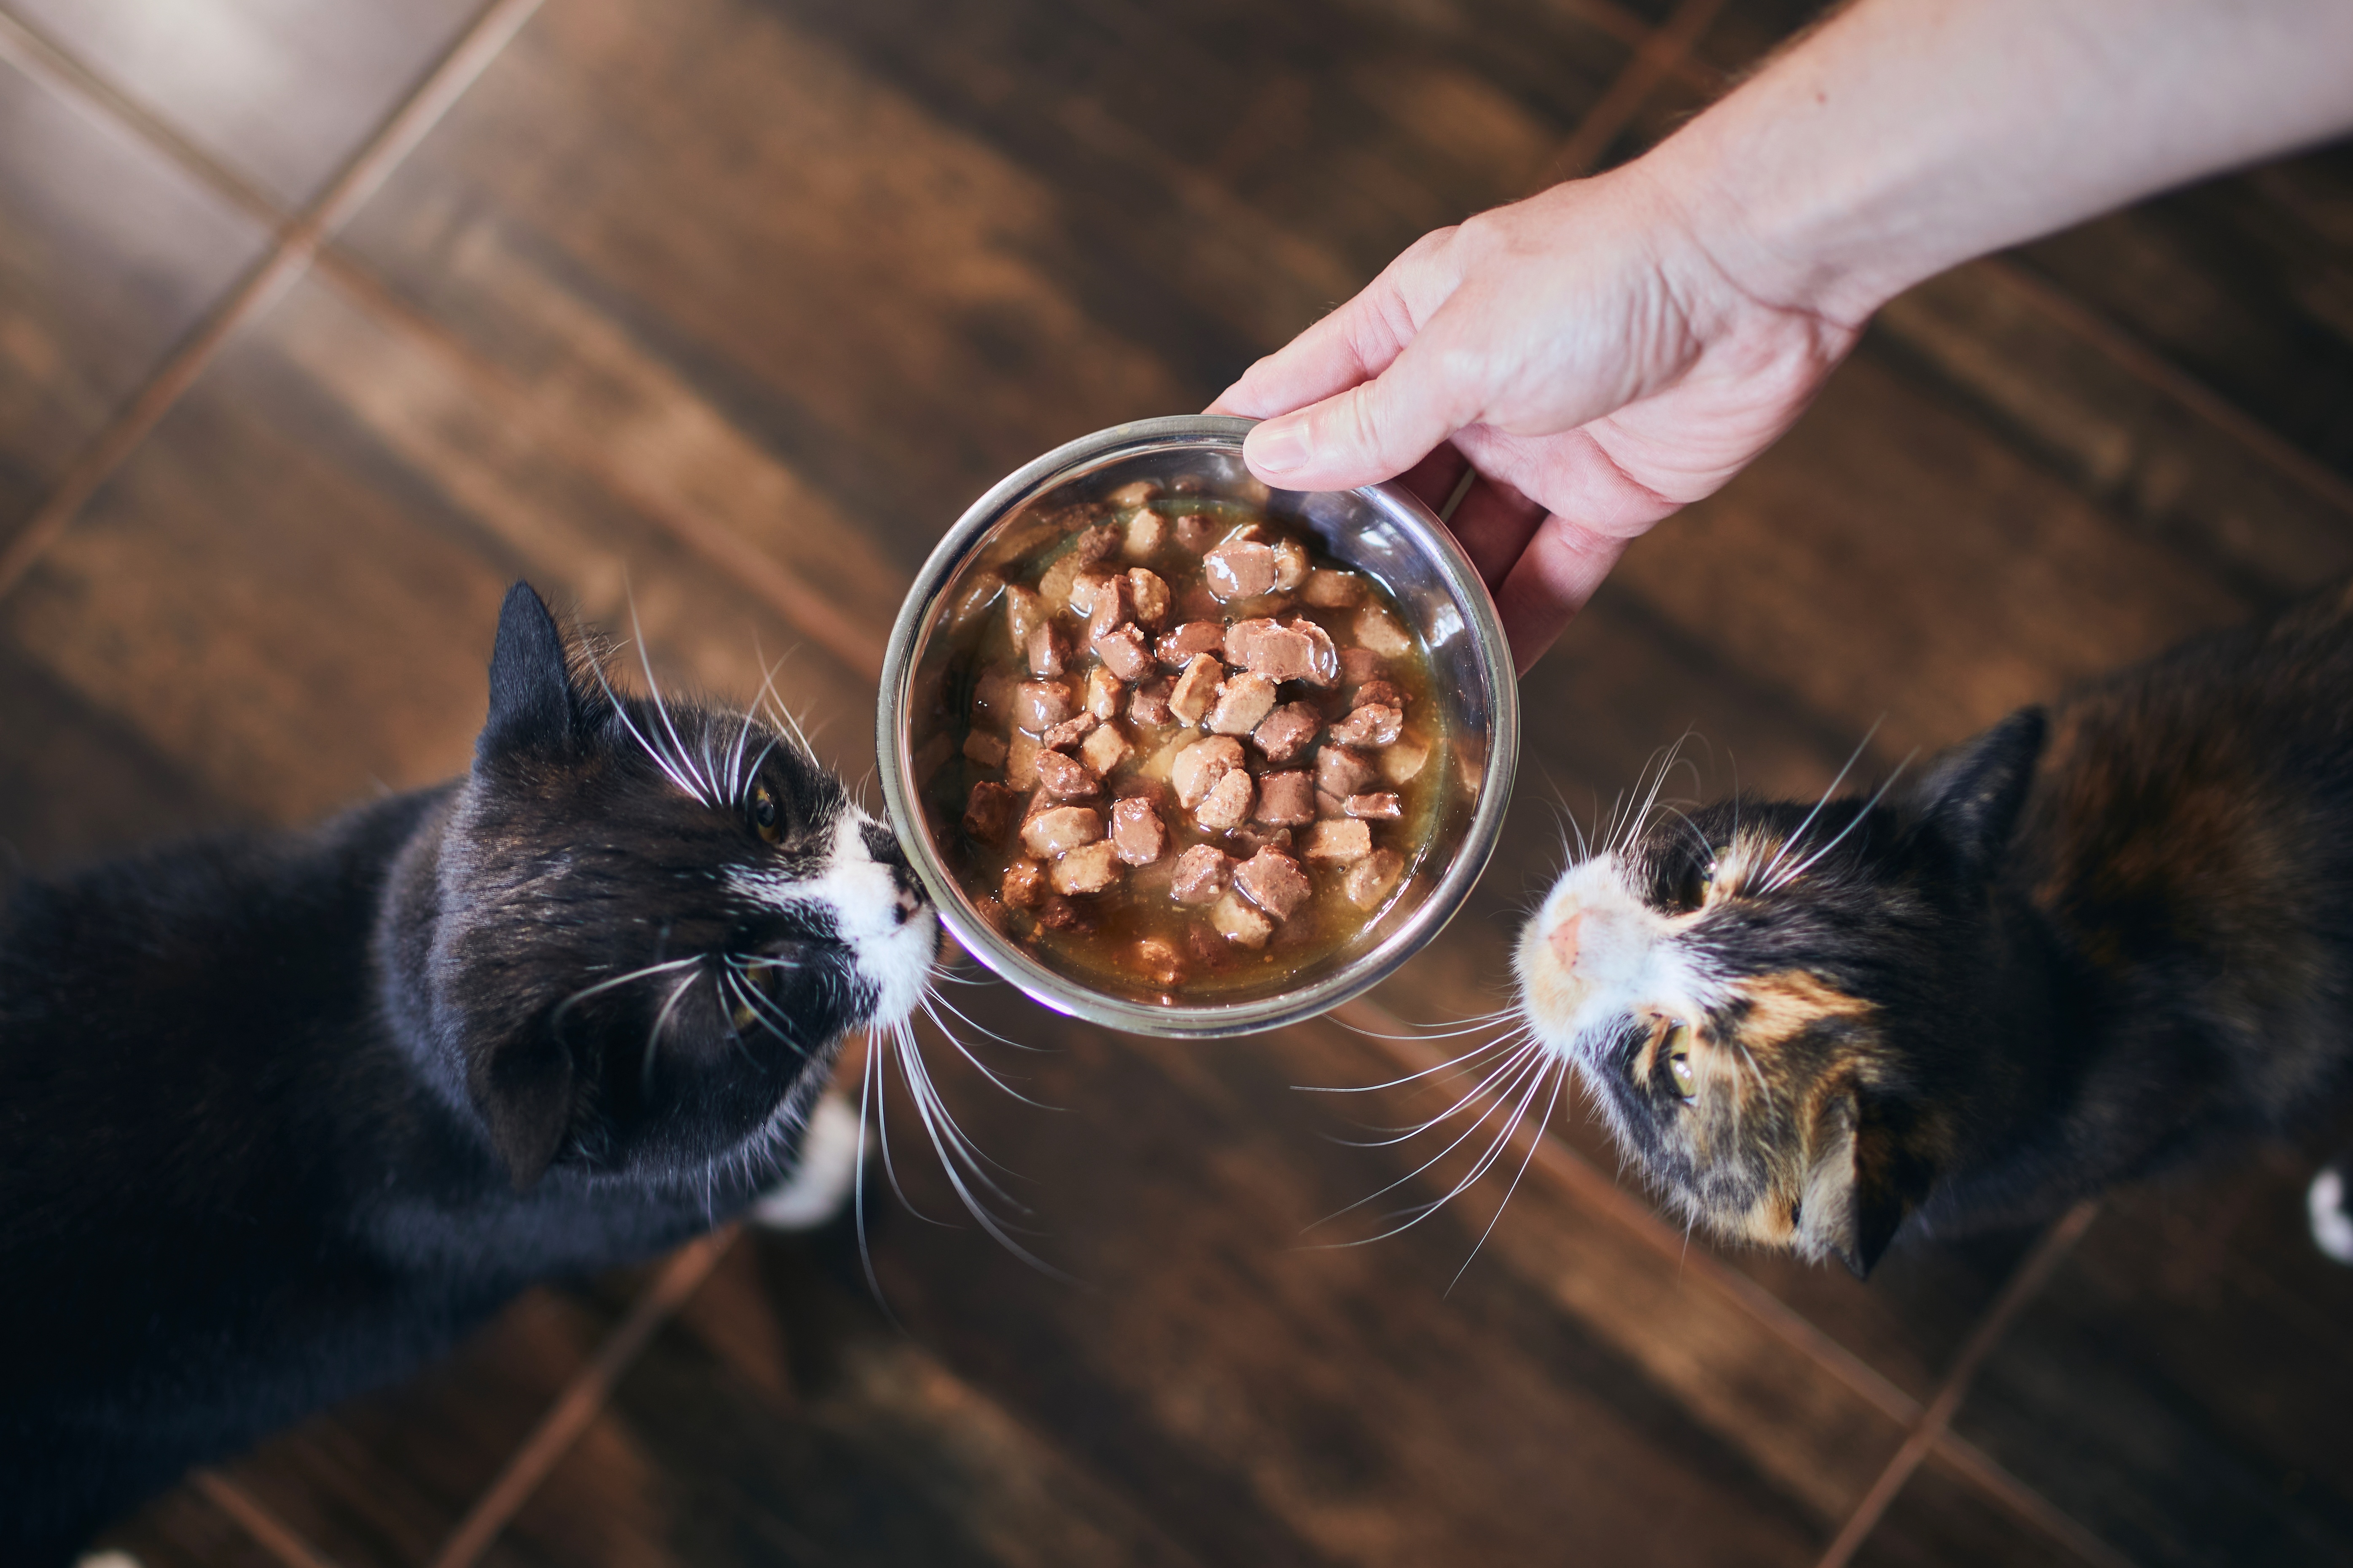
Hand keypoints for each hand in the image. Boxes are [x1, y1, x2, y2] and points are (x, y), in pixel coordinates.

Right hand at [1210, 162, 1861, 672]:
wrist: (1762, 277)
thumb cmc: (1603, 274)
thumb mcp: (1464, 350)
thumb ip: (1372, 418)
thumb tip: (1274, 456)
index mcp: (1412, 324)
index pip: (1306, 387)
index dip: (1251, 442)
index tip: (1192, 508)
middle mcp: (1465, 389)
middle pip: (1382, 483)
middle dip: (1340, 548)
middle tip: (1281, 628)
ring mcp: (1534, 448)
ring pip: (1463, 542)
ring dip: (1429, 599)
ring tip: (1373, 671)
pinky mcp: (1606, 497)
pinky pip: (1549, 574)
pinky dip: (1521, 623)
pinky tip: (1483, 677)